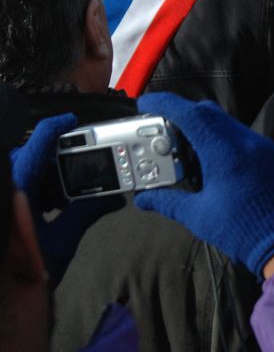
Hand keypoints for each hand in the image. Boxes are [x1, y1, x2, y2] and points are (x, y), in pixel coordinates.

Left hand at [10, 113, 121, 282]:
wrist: (5, 304)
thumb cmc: (28, 273)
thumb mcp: (62, 241)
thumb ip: (85, 212)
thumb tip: (111, 196)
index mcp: (17, 192)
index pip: (33, 148)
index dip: (52, 129)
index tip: (68, 120)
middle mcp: (7, 194)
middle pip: (25, 160)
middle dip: (49, 158)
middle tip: (75, 164)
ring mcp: (5, 203)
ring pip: (21, 175)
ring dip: (43, 177)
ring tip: (65, 191)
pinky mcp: (7, 213)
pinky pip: (17, 191)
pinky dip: (34, 192)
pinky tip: (51, 207)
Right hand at [132, 93, 273, 276]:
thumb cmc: (243, 231)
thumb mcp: (198, 216)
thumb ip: (168, 201)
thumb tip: (144, 198)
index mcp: (225, 152)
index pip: (191, 114)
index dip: (166, 103)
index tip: (147, 103)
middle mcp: (247, 142)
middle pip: (210, 114)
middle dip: (183, 115)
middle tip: (162, 129)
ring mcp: (265, 147)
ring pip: (229, 124)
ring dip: (205, 129)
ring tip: (186, 149)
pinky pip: (245, 138)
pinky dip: (225, 140)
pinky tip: (214, 162)